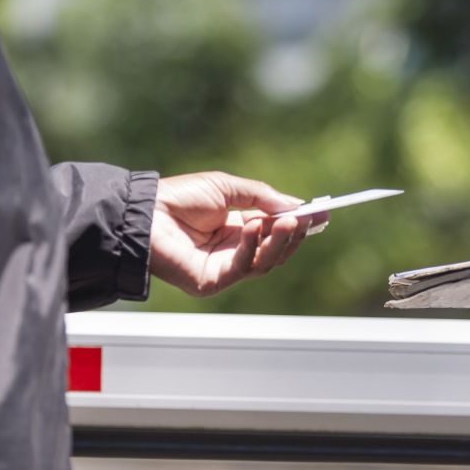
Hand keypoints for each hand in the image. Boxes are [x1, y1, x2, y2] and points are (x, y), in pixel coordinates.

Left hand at [150, 171, 310, 296]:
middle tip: (309, 218)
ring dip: (279, 240)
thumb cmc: (180, 197)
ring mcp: (225, 268)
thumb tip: (299, 206)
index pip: (276, 231)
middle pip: (276, 250)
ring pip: (265, 262)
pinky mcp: (213, 281)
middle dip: (295, 234)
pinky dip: (252, 246)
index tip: (323, 213)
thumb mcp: (229, 188)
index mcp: (238, 228)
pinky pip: (243, 266)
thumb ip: (263, 198)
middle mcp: (234, 251)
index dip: (300, 223)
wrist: (146, 212)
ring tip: (288, 221)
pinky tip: (254, 226)